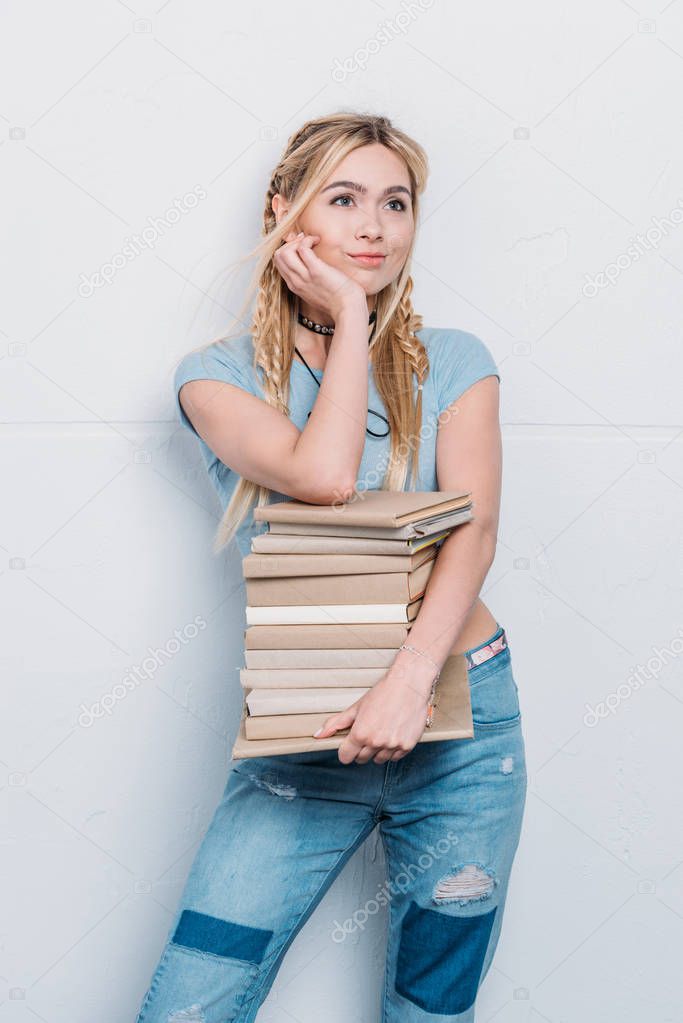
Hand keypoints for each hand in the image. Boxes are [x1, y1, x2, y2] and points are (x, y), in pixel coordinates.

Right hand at [273, 230, 366, 322]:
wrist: (348, 309)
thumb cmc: (338, 300)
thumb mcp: (317, 291)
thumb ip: (310, 280)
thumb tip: (311, 264)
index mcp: (295, 286)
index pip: (279, 263)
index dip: (288, 250)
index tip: (303, 246)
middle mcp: (296, 282)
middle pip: (278, 256)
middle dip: (290, 243)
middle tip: (306, 241)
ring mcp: (304, 277)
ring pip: (284, 252)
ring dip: (298, 241)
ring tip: (312, 241)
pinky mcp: (316, 271)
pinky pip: (302, 249)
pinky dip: (308, 240)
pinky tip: (317, 241)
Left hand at [313, 671, 432, 764]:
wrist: (409, 685)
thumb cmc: (382, 693)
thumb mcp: (356, 707)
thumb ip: (336, 723)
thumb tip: (318, 735)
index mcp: (360, 733)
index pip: (346, 757)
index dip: (346, 751)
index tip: (350, 744)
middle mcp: (376, 742)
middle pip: (362, 759)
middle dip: (361, 749)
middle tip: (367, 733)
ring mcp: (392, 745)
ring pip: (379, 760)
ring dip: (377, 750)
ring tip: (381, 732)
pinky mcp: (407, 746)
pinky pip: (395, 757)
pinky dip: (392, 750)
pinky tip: (392, 734)